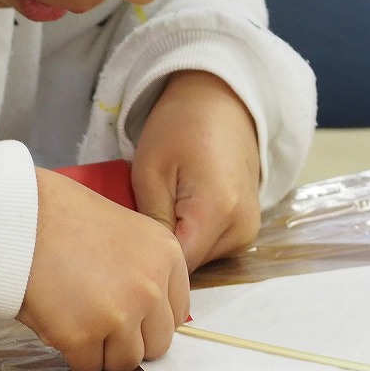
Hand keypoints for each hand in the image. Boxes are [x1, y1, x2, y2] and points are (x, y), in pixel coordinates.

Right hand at [18, 168, 189, 370]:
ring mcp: (121, 314)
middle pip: (157, 344)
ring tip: (79, 321)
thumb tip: (151, 318)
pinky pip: (89, 366)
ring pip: (126, 361)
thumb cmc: (64, 218)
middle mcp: (152, 287)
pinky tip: (61, 325)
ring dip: (104, 351)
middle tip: (102, 323)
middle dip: (131, 340)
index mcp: (167, 257)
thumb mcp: (128, 231)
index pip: (178, 313)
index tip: (131, 314)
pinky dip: (74, 354)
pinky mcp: (85, 336)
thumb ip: (147, 270)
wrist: (21, 217)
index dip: (151, 319)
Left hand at [133, 70, 261, 270]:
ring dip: (176, 249)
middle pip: (191, 269)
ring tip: (155, 216)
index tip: (121, 253)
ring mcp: (248, 231)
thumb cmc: (178, 127)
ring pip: (200, 262)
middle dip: (161, 257)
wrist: (219, 102)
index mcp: (218, 212)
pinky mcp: (246, 229)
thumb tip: (146, 267)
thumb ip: (151, 225)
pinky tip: (173, 216)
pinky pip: (210, 248)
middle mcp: (242, 230)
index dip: (147, 265)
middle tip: (133, 230)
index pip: (177, 268)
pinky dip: (189, 239)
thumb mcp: (150, 172)